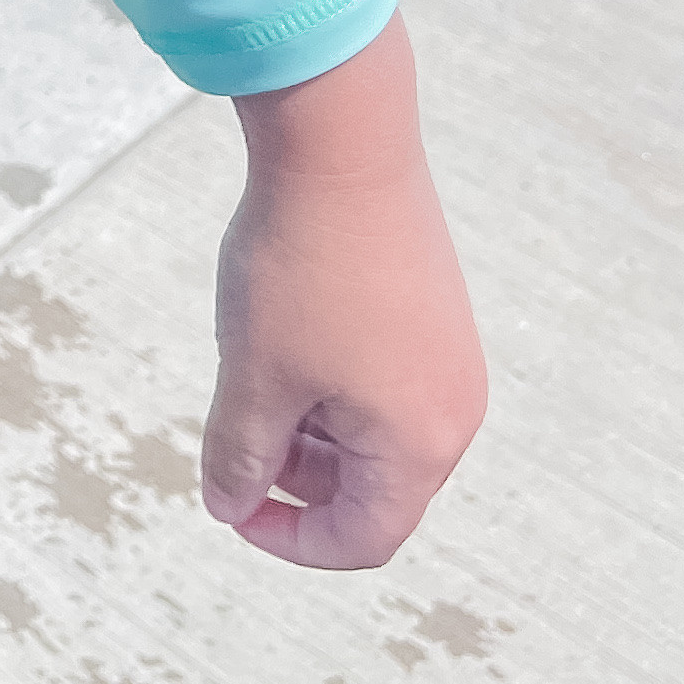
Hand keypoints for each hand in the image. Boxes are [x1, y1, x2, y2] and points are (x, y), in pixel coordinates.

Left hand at [201, 16, 485, 569]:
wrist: (341, 144)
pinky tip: (281, 336)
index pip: (362, 538)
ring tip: (252, 376)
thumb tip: (229, 505)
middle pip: (373, 490)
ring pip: (375, 433)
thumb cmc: (298, 268)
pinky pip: (384, 382)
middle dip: (298, 479)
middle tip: (234, 436)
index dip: (289, 539)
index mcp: (420, 444)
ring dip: (311, 430)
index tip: (229, 502)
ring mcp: (450, 358)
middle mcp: (453, 410)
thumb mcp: (252, 377)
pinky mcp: (434, 313)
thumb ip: (240, 456)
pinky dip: (331, 386)